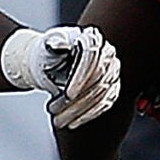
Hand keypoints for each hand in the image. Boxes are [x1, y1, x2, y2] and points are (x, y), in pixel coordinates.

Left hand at [2, 25, 123, 128]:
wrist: (51, 62)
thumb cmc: (47, 53)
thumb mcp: (47, 45)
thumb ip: (53, 43)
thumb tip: (56, 44)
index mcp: (92, 37)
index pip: (91, 56)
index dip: (81, 77)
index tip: (68, 94)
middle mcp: (107, 53)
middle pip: (98, 78)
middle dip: (77, 99)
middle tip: (55, 111)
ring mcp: (112, 70)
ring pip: (102, 94)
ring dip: (79, 110)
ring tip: (59, 120)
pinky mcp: (113, 86)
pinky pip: (106, 103)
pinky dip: (89, 115)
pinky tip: (74, 123)